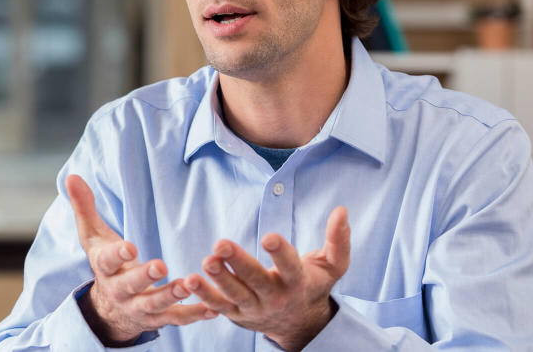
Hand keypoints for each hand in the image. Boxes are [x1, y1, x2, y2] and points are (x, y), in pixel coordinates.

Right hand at [65, 175, 216, 345]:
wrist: (109, 308)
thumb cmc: (106, 262)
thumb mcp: (92, 235)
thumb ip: (84, 207)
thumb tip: (71, 176)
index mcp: (105, 268)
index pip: (108, 261)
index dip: (117, 255)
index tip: (129, 247)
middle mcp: (120, 291)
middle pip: (130, 286)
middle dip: (145, 278)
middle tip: (161, 265)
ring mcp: (139, 307)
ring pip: (154, 305)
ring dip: (171, 296)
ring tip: (189, 284)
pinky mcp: (157, 319)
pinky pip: (176, 319)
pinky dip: (193, 315)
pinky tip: (211, 309)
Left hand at [184, 207, 349, 351]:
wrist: (299, 323)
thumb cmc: (312, 284)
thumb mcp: (332, 266)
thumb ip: (338, 240)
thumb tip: (342, 210)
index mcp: (298, 282)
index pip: (290, 267)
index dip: (280, 253)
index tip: (270, 237)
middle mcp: (275, 296)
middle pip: (256, 280)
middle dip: (239, 263)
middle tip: (221, 244)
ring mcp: (254, 307)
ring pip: (235, 294)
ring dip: (218, 279)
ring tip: (206, 261)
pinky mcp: (236, 314)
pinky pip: (218, 306)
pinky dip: (204, 295)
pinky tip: (190, 280)